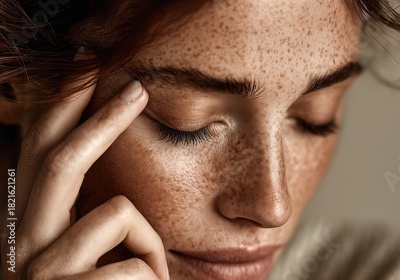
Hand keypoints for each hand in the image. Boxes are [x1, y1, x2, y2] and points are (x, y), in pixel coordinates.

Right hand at [1, 50, 168, 278]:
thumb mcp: (85, 260)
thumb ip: (92, 224)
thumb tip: (115, 189)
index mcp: (33, 230)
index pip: (40, 156)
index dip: (58, 111)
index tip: (83, 71)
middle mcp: (26, 244)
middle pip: (61, 160)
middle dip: (101, 118)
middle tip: (138, 89)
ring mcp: (41, 271)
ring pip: (117, 210)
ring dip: (151, 247)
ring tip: (150, 279)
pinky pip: (133, 264)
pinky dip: (153, 277)